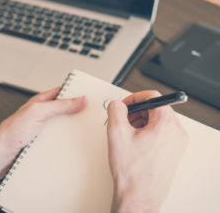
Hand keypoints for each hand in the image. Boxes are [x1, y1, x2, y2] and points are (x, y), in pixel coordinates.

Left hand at [0, 87, 86, 164]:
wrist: (2, 154)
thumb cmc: (13, 130)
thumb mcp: (38, 112)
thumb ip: (59, 105)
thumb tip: (79, 99)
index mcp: (41, 102)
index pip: (62, 93)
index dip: (75, 93)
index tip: (89, 95)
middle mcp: (43, 114)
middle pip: (65, 111)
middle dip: (76, 113)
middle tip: (90, 114)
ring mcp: (43, 129)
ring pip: (63, 127)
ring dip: (71, 130)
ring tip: (80, 131)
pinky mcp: (43, 142)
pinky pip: (59, 140)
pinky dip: (65, 142)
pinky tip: (70, 144)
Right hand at [107, 91, 187, 212]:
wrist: (138, 196)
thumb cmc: (132, 171)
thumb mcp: (116, 132)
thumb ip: (115, 109)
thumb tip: (117, 103)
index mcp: (166, 124)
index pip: (153, 96)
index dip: (134, 97)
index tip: (125, 104)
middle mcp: (177, 132)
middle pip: (157, 108)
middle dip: (137, 111)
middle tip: (123, 120)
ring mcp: (177, 143)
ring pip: (158, 120)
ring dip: (141, 121)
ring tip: (128, 134)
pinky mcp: (173, 152)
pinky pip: (161, 132)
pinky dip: (147, 132)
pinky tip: (134, 143)